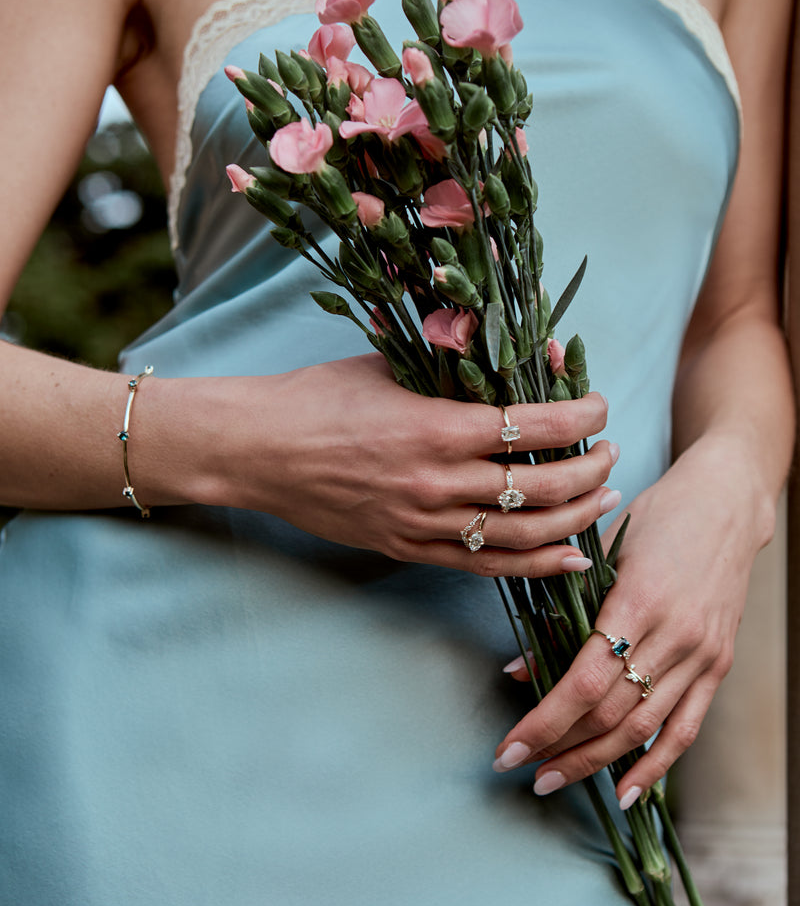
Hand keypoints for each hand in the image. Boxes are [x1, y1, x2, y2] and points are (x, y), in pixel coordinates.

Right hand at [212, 352, 618, 576]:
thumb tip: (513, 338)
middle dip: (591, 470)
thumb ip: (454, 358)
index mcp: (438, 427)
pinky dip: (536, 566)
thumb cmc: (319, 397)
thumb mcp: (389, 363)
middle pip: (541, 488)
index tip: (599, 407)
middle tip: (611, 453)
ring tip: (604, 499)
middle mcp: (438, 482)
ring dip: (576, 518)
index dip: (581, 417)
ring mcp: (424, 524)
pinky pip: (485, 566)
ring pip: (523, 535)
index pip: (536, 428)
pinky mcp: (409, 549)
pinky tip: (571, 558)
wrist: (259, 451)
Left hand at [491, 433, 773, 805]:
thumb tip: (519, 671)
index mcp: (637, 601)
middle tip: (517, 768)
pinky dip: (655, 765)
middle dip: (558, 748)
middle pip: (609, 713)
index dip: (543, 722)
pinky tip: (626, 792)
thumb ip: (562, 612)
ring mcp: (701, 655)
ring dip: (595, 763)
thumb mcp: (602, 551)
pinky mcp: (718, 665)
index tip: (508, 748)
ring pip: (643, 728)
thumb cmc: (659, 514)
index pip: (582, 681)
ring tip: (554, 781)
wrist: (729, 502)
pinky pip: (685, 728)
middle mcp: (674, 635)